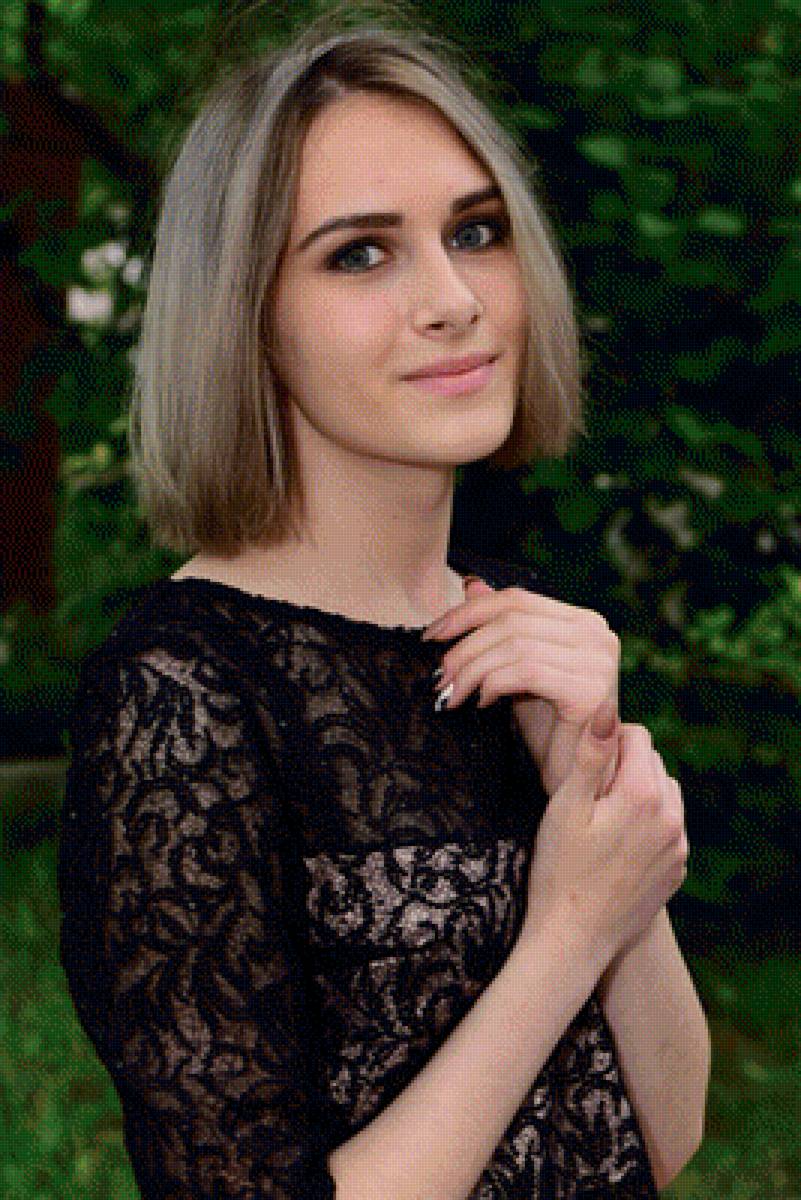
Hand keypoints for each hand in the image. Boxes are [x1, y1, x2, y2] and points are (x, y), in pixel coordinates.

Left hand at [426, 577, 619, 796]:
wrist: (578, 781)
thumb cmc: (548, 728)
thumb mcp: (516, 671)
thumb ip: (500, 630)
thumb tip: (470, 584)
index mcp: (582, 622)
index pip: (516, 599)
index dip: (467, 613)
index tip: (431, 636)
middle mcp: (597, 634)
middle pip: (512, 620)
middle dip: (464, 647)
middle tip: (438, 676)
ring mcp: (598, 660)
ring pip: (514, 646)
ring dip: (473, 670)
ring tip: (452, 694)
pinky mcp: (591, 690)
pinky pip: (526, 672)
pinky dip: (494, 684)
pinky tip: (482, 704)